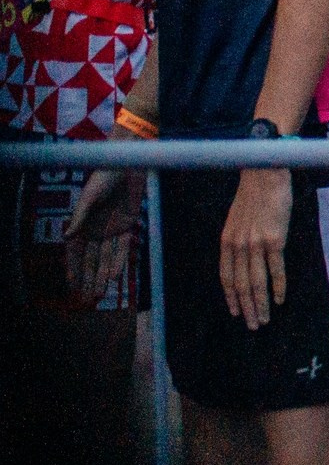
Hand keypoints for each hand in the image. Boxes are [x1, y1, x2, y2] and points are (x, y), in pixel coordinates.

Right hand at [64, 168, 143, 305]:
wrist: (127, 166)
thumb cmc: (103, 178)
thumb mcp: (89, 197)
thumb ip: (80, 217)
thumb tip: (66, 237)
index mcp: (82, 224)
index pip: (76, 252)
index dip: (74, 268)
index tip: (72, 285)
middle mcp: (95, 229)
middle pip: (91, 259)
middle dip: (88, 278)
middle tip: (87, 298)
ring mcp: (111, 229)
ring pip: (106, 257)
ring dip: (103, 275)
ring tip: (100, 293)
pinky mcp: (127, 225)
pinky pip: (122, 248)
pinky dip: (118, 262)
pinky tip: (114, 276)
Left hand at [220, 166, 293, 329]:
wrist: (265, 173)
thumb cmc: (255, 193)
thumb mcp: (238, 218)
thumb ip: (239, 238)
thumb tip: (246, 256)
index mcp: (227, 241)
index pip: (226, 277)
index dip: (231, 297)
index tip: (236, 312)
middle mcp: (238, 246)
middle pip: (241, 285)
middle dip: (246, 307)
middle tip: (253, 325)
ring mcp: (255, 244)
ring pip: (256, 282)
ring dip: (260, 304)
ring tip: (264, 319)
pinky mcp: (274, 239)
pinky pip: (276, 269)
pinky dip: (278, 287)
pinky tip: (280, 299)